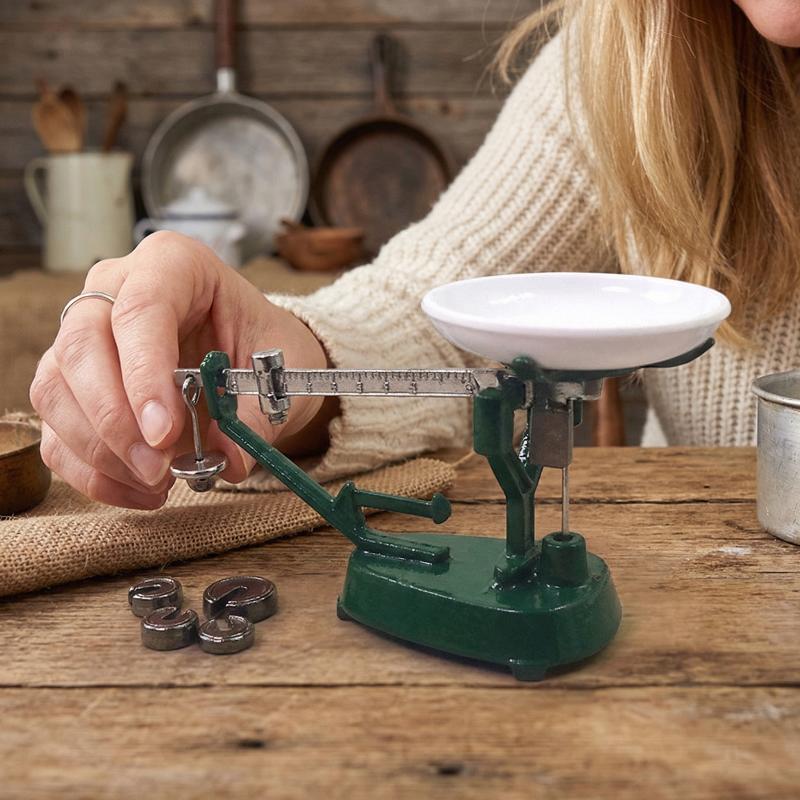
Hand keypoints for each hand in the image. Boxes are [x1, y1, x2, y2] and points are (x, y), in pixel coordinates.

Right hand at [30, 232, 329, 508]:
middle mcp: (116, 288)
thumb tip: (228, 462)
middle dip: (114, 420)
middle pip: (81, 347)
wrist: (256, 352)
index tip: (164, 433)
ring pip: (56, 389)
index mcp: (174, 264)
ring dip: (100, 450)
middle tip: (158, 468)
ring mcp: (86, 333)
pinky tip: (141, 489)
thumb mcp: (281, 369)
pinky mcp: (74, 383)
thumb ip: (257, 412)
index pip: (141, 309)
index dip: (144, 373)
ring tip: (157, 482)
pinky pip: (58, 430)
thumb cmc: (267, 346)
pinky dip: (93, 471)